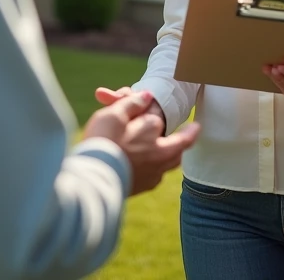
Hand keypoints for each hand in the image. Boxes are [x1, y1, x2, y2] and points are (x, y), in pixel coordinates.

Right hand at [83, 90, 198, 194]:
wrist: (91, 182)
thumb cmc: (102, 143)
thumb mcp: (113, 115)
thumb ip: (131, 104)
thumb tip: (147, 96)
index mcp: (154, 137)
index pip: (159, 119)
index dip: (151, 110)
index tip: (157, 106)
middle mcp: (158, 158)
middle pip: (178, 147)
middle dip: (185, 138)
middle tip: (192, 131)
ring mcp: (151, 176)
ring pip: (169, 163)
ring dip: (172, 154)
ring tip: (174, 148)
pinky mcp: (141, 188)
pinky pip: (156, 175)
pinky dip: (157, 167)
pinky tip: (151, 165)